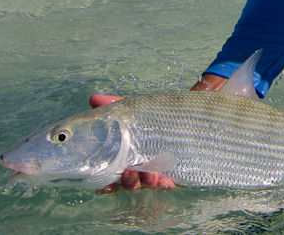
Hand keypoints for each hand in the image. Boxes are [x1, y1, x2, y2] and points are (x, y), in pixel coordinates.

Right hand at [87, 73, 226, 191]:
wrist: (191, 111)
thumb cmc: (157, 113)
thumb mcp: (136, 108)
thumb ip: (114, 104)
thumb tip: (93, 98)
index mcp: (127, 156)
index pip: (111, 175)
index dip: (104, 184)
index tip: (101, 184)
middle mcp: (141, 168)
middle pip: (129, 183)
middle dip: (127, 182)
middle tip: (128, 173)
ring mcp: (159, 172)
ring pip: (149, 185)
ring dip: (146, 182)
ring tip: (148, 174)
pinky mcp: (178, 174)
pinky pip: (170, 184)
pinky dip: (165, 183)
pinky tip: (164, 179)